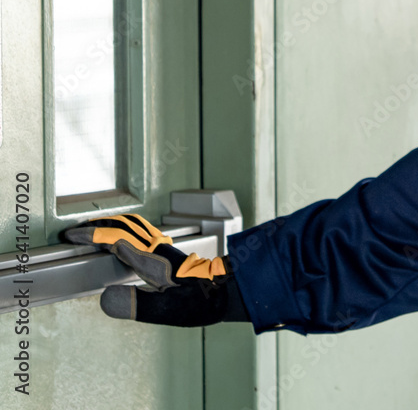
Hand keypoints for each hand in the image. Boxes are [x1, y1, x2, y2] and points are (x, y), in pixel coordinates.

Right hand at [61, 213, 247, 325]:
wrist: (230, 291)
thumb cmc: (201, 302)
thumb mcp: (167, 309)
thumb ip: (136, 304)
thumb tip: (104, 299)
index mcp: (153, 259)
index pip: (116, 240)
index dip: (91, 236)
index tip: (70, 236)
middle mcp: (158, 249)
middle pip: (124, 226)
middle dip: (97, 225)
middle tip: (74, 231)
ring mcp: (165, 248)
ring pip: (135, 226)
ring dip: (111, 225)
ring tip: (94, 231)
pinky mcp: (170, 253)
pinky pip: (143, 233)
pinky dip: (125, 230)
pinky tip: (124, 241)